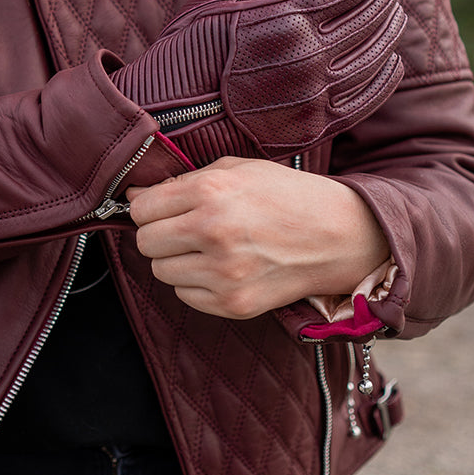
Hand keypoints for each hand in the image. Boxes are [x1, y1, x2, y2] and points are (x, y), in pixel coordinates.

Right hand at [111, 0, 405, 165]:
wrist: (166, 124)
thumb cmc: (183, 56)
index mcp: (287, 17)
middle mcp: (309, 55)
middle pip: (372, 14)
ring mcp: (315, 95)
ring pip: (375, 54)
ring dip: (390, 29)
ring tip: (394, 13)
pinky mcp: (312, 128)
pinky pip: (366, 100)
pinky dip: (385, 78)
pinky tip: (392, 63)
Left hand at [126, 157, 390, 319]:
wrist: (339, 236)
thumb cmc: (286, 196)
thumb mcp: (237, 170)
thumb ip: (182, 182)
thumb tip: (133, 199)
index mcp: (211, 193)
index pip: (141, 210)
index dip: (150, 209)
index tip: (165, 210)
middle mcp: (213, 233)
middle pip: (146, 243)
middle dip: (159, 235)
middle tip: (186, 230)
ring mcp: (224, 274)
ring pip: (161, 272)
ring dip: (177, 261)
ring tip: (208, 249)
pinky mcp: (234, 304)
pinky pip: (185, 296)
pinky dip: (196, 284)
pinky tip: (223, 268)